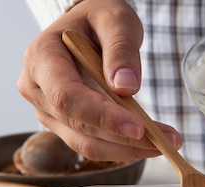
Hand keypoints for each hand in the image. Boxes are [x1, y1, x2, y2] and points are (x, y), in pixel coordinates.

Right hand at [17, 0, 181, 162]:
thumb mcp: (114, 19)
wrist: (86, 27)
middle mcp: (37, 89)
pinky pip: (94, 144)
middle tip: (167, 141)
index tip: (139, 128)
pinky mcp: (65, 125)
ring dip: (128, 149)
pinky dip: (123, 147)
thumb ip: (120, 48)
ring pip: (87, 144)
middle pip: (79, 126)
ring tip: (165, 143)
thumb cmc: (98, 18)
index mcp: (41, 58)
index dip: (103, 117)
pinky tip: (151, 142)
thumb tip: (126, 87)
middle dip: (125, 139)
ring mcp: (48, 111)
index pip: (68, 97)